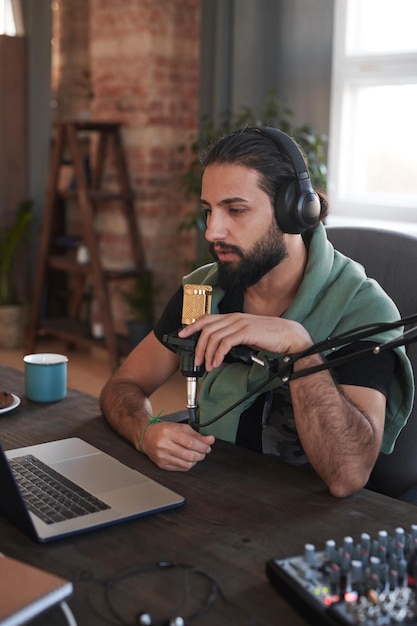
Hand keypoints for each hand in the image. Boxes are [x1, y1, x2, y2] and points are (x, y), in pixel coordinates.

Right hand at [141, 420, 214, 470]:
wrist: (146, 436)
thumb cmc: (163, 431)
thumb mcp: (180, 427)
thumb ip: (196, 435)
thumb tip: (210, 440)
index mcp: (169, 432)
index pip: (190, 443)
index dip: (202, 446)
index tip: (208, 446)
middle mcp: (164, 445)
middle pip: (189, 455)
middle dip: (201, 454)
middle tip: (204, 451)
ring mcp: (162, 456)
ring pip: (186, 464)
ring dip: (196, 460)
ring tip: (196, 454)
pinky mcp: (162, 465)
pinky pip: (181, 469)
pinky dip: (188, 464)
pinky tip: (187, 458)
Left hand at [178, 313, 312, 370]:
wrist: (290, 335)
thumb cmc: (271, 336)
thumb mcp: (248, 334)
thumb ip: (234, 337)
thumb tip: (221, 349)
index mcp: (234, 317)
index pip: (207, 318)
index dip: (192, 326)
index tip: (182, 335)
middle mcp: (234, 318)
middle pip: (207, 328)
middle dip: (198, 345)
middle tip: (197, 360)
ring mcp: (240, 324)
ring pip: (213, 336)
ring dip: (207, 353)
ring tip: (208, 365)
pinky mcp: (246, 332)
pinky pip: (225, 343)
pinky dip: (218, 354)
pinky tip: (217, 362)